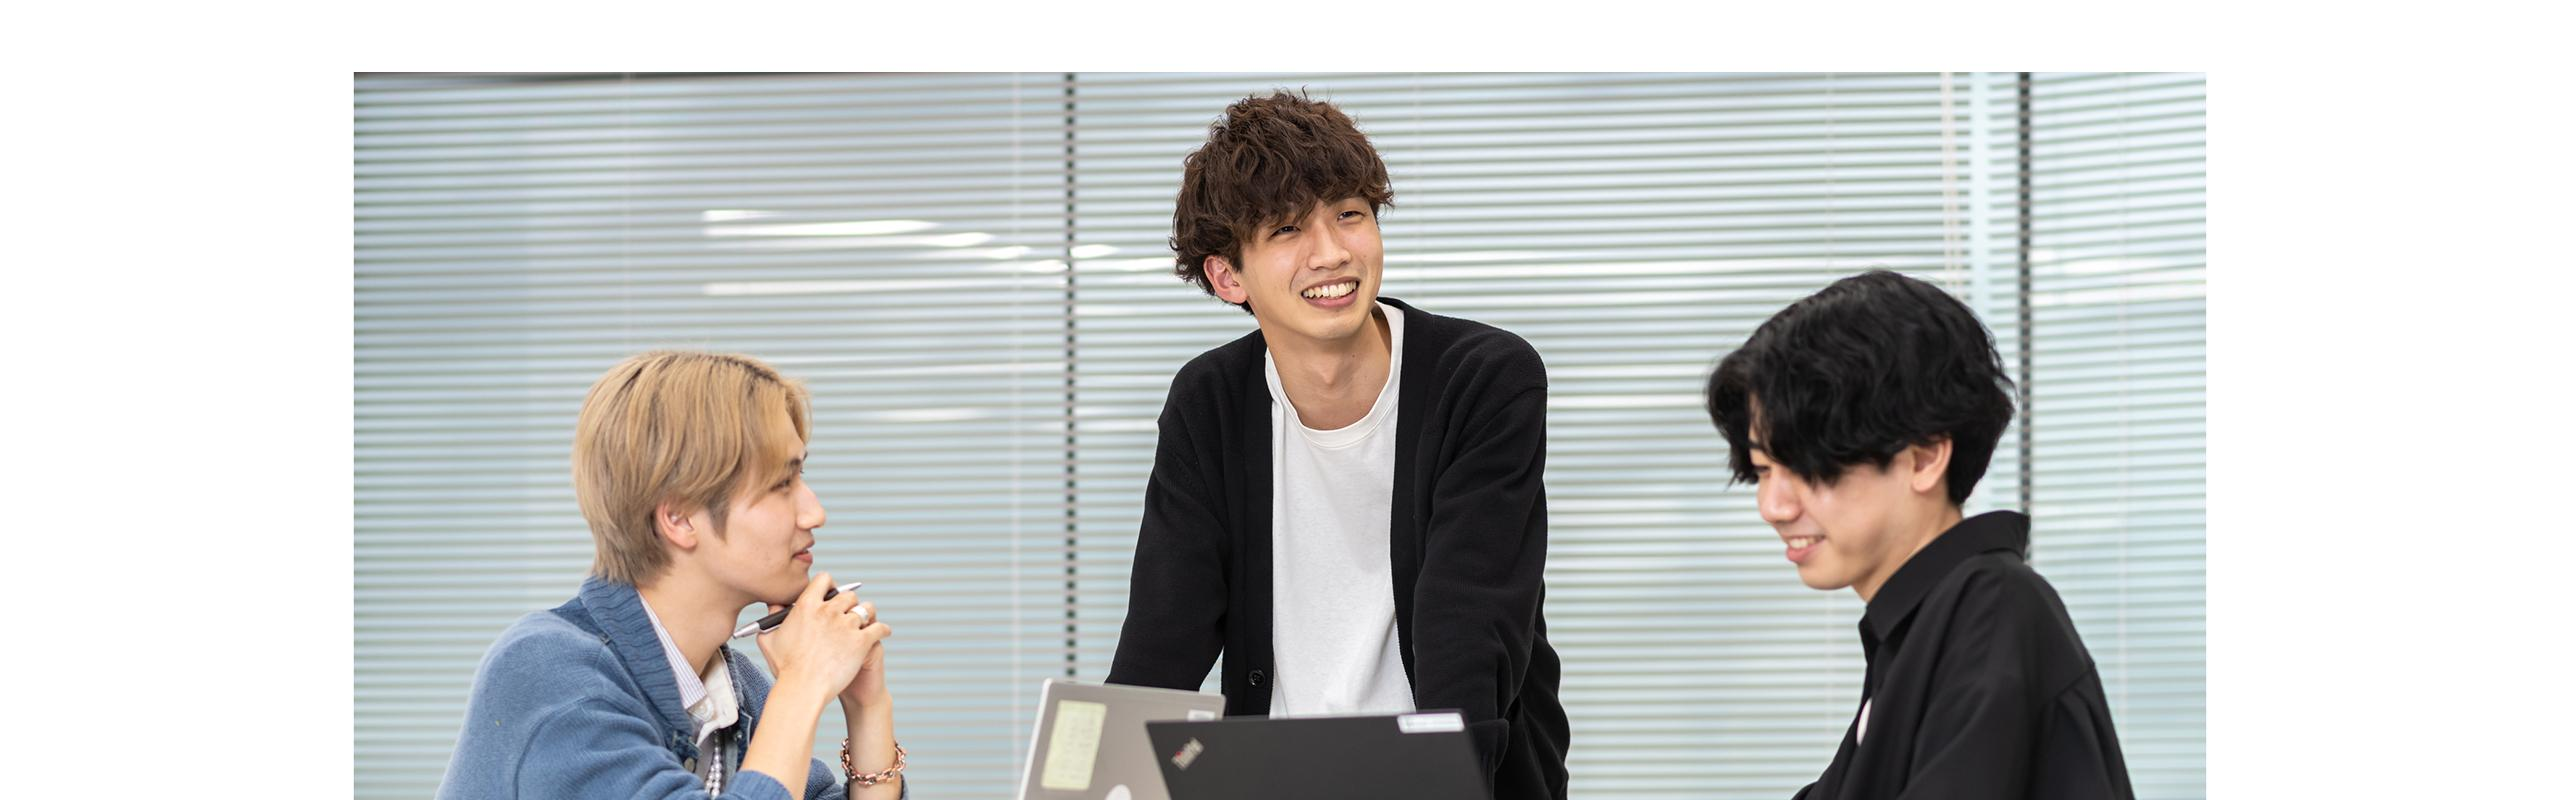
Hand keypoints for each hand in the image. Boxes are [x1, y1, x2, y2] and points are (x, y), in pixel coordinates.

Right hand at [752, 573, 890, 696]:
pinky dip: (883, 630)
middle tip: (849, 613)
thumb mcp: (769, 639)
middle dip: (849, 603)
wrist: (802, 690)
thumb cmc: (785, 668)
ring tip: (867, 621)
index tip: (831, 593)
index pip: (824, 580)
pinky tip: (883, 633)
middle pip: (848, 595)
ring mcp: (847, 625)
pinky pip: (879, 627)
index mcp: (807, 606)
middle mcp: (828, 611)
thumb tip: (774, 607)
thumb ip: (771, 619)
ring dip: (867, 614)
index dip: (829, 585)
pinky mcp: (861, 641)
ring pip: (867, 609)